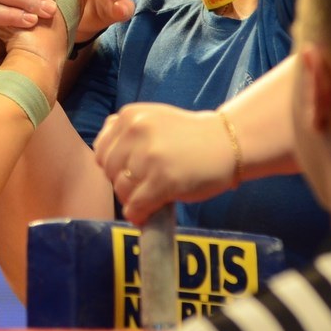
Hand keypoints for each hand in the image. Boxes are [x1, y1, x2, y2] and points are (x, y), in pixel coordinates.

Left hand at [95, 103, 237, 223]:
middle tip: (141, 189)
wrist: (228, 143)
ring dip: (132, 201)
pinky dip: (138, 215)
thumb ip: (127, 134)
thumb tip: (104, 162)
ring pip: (122, 190)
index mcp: (130, 116)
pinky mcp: (163, 180)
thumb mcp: (153, 119)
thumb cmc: (191, 135)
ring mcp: (149, 157)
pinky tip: (147, 215)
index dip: (112, 167)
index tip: (127, 174)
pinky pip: (136, 205)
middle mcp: (136, 132)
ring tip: (148, 200)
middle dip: (122, 184)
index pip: (101, 150)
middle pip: (110, 172)